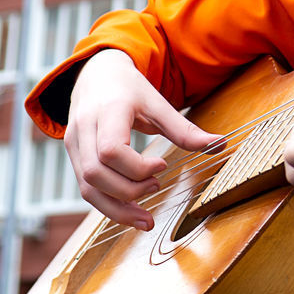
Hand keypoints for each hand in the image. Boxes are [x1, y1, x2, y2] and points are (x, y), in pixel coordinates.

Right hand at [67, 49, 224, 229]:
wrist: (96, 75)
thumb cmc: (129, 89)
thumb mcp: (158, 103)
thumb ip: (184, 129)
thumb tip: (220, 144)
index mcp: (107, 111)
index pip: (110, 149)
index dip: (137, 167)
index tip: (162, 166)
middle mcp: (83, 129)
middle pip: (95, 173)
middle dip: (129, 191)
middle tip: (158, 187)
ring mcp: (73, 144)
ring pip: (86, 187)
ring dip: (117, 209)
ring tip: (146, 218)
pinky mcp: (73, 157)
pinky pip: (85, 189)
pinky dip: (108, 205)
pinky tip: (130, 212)